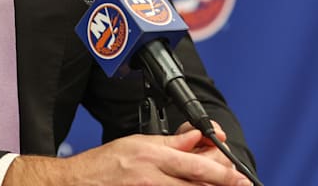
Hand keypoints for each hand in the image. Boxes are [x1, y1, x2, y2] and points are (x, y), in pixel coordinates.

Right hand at [1, 130, 251, 185]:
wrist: (79, 182)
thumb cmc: (105, 163)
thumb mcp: (137, 142)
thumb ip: (170, 143)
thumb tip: (195, 137)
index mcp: (151, 156)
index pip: (196, 164)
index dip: (222, 171)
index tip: (237, 175)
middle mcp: (152, 177)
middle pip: (198, 183)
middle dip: (222, 182)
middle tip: (237, 182)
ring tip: (220, 184)